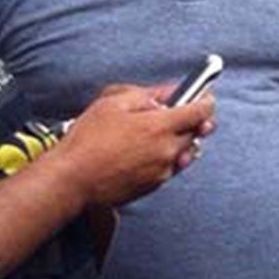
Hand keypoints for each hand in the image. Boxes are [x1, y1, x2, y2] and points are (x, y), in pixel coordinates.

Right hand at [57, 84, 213, 206]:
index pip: (200, 112)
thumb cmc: (87, 140)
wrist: (73, 180)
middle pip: (196, 132)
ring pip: (184, 152)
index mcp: (160, 127)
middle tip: (177, 112)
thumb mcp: (113, 103)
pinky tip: (145, 151)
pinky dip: (166, 156)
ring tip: (156, 133)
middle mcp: (167, 151)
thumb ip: (147, 94)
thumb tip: (169, 91)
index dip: (206, 101)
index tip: (205, 96)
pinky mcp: (154, 186)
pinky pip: (170, 167)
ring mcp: (162, 171)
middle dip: (191, 120)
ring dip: (179, 140)